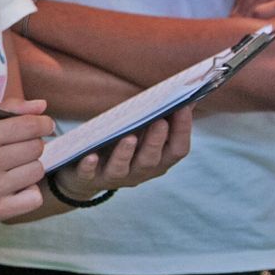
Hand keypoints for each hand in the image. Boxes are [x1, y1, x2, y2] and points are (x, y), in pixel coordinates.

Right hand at [0, 97, 53, 224]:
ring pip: (37, 171)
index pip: (30, 125)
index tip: (42, 126)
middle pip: (37, 148)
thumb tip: (42, 106)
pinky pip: (35, 197)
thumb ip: (9, 110)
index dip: (42, 124)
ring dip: (29, 170)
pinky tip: (13, 189)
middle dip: (31, 147)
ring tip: (11, 171)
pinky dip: (28, 193)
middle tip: (16, 152)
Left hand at [52, 104, 193, 200]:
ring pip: (122, 168)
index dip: (183, 130)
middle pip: (151, 160)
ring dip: (125, 153)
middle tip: (159, 121)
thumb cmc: (121, 146)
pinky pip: (88, 174)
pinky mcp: (88, 178)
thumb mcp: (143, 135)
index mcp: (157, 161)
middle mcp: (138, 172)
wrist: (86, 175)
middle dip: (155, 141)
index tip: (183, 107)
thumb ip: (162, 119)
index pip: (177, 150)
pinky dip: (89, 166)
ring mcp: (113, 177)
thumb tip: (187, 96)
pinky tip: (90, 156)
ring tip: (129, 137)